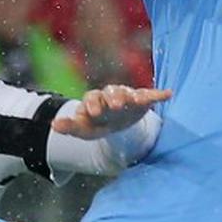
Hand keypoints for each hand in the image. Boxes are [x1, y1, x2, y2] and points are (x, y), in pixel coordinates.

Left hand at [52, 85, 170, 138]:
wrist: (113, 124)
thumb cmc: (96, 125)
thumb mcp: (83, 129)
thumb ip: (69, 126)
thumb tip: (53, 125)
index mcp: (94, 100)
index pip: (92, 97)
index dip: (92, 104)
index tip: (93, 112)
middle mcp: (110, 95)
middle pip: (111, 92)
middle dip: (113, 97)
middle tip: (115, 104)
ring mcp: (127, 96)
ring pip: (129, 92)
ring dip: (133, 95)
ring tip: (138, 100)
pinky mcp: (142, 100)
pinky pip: (150, 95)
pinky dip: (158, 94)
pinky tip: (168, 94)